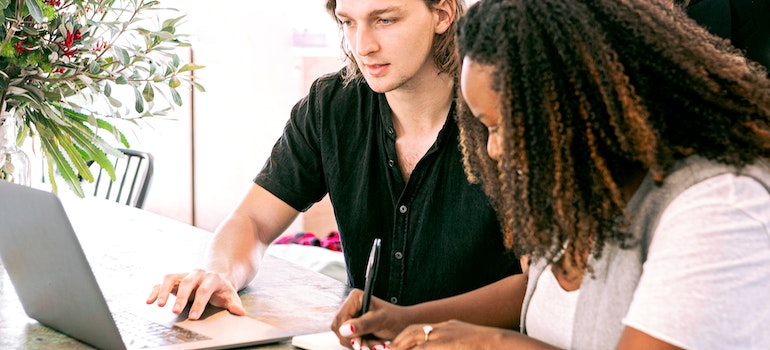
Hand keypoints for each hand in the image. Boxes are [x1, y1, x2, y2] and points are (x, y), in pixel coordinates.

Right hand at [146, 269, 245, 319]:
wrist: (216, 276)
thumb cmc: (222, 289)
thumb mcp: (231, 295)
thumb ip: (234, 304)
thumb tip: (241, 313)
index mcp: (212, 278)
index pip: (205, 290)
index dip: (199, 303)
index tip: (193, 317)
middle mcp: (197, 274)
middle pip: (188, 283)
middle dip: (181, 297)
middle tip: (175, 311)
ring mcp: (185, 275)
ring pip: (172, 278)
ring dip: (164, 291)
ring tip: (158, 305)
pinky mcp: (175, 278)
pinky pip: (162, 282)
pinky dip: (155, 290)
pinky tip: (149, 301)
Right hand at [332, 289, 409, 348]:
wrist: (404, 325)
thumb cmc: (396, 319)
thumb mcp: (381, 321)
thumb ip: (363, 324)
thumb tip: (344, 329)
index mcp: (355, 298)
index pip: (340, 319)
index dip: (346, 333)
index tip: (358, 341)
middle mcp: (350, 307)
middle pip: (339, 330)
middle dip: (355, 341)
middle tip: (370, 347)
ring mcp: (351, 318)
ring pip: (344, 338)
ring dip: (360, 345)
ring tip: (377, 344)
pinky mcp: (354, 328)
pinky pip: (351, 341)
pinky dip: (362, 346)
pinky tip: (374, 344)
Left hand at [391, 320, 506, 349]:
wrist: (499, 342)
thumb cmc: (486, 346)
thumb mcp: (464, 340)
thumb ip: (451, 344)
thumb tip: (448, 346)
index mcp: (448, 327)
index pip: (419, 328)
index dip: (405, 337)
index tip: (395, 346)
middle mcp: (444, 328)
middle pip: (413, 331)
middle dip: (399, 342)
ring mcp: (444, 335)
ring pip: (415, 339)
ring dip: (402, 346)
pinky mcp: (445, 343)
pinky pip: (424, 347)